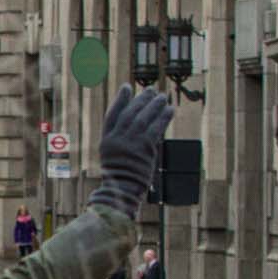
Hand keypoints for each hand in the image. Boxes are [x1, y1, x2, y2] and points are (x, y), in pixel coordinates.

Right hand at [90, 85, 174, 218]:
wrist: (122, 191)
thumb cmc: (120, 177)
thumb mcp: (114, 156)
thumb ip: (121, 139)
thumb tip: (137, 123)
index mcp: (107, 140)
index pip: (113, 114)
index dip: (120, 99)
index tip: (127, 87)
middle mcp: (117, 139)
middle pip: (130, 113)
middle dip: (141, 99)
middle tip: (151, 90)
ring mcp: (130, 143)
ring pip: (143, 117)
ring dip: (154, 105)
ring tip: (163, 97)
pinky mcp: (144, 148)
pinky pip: (156, 128)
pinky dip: (163, 117)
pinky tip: (170, 109)